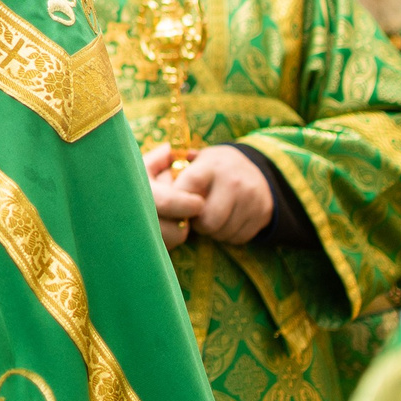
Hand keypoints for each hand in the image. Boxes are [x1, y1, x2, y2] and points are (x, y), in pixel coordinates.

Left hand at [150, 145, 272, 246]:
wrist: (251, 169)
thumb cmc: (207, 171)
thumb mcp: (189, 162)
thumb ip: (163, 170)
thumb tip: (138, 188)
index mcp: (209, 164)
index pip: (187, 190)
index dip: (177, 205)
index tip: (178, 206)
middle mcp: (233, 179)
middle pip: (207, 221)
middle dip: (197, 223)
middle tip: (196, 215)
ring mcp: (251, 196)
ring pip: (222, 232)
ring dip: (212, 231)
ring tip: (211, 216)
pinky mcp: (263, 212)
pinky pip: (238, 238)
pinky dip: (229, 235)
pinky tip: (227, 221)